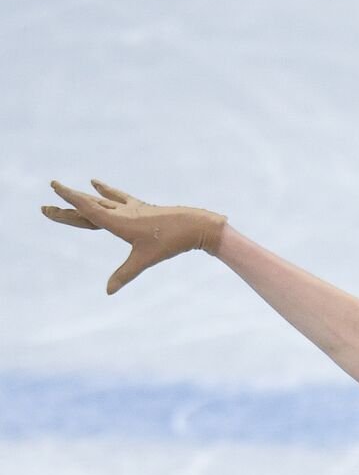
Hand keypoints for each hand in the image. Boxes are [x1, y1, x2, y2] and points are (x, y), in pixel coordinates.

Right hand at [42, 180, 227, 294]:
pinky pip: (118, 197)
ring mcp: (132, 207)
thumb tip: (108, 292)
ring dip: (84, 197)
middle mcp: (122, 211)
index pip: (88, 208)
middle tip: (44, 206)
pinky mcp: (142, 207)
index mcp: (118, 221)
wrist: (197, 225)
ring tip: (69, 190)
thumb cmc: (170, 242)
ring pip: (102, 201)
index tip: (54, 187)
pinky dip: (105, 191)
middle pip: (89, 207)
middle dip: (67, 207)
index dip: (69, 199)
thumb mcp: (145, 260)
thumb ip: (124, 274)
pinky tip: (97, 183)